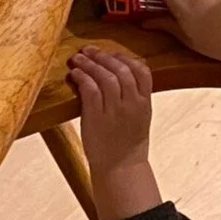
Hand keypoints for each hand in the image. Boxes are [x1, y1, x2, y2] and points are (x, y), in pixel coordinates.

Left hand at [68, 48, 154, 182]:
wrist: (120, 169)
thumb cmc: (127, 143)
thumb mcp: (139, 117)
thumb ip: (134, 96)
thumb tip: (118, 74)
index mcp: (145, 103)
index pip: (142, 70)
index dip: (125, 57)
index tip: (110, 53)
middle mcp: (132, 105)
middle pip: (121, 70)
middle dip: (104, 56)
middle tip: (89, 50)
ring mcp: (115, 111)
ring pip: (105, 77)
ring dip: (90, 64)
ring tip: (78, 58)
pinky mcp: (97, 118)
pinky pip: (90, 90)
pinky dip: (82, 78)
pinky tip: (75, 74)